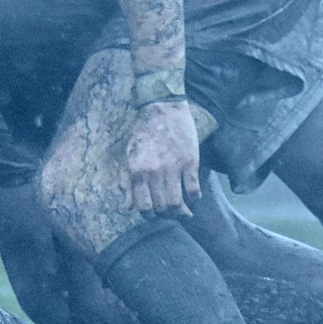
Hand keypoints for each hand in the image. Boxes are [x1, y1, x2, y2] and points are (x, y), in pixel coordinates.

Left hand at [124, 98, 200, 215]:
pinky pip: (194, 189)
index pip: (143, 207)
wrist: (162, 107)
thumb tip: (127, 208)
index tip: (153, 215)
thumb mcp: (129, 156)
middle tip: (168, 213)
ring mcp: (174, 168)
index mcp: (137, 171)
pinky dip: (195, 199)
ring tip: (182, 211)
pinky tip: (194, 198)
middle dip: (165, 216)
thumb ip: (127, 183)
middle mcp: (155, 172)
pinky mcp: (190, 162)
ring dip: (180, 212)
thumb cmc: (143, 132)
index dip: (148, 216)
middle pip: (161, 208)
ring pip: (177, 203)